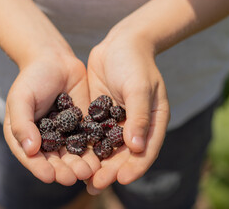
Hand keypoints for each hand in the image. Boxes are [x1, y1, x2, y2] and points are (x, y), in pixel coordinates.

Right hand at [3, 52, 100, 185]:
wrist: (55, 59)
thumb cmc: (32, 77)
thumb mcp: (20, 98)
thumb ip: (21, 123)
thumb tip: (29, 149)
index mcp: (25, 136)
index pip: (31, 158)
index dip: (39, 168)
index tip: (50, 176)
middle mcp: (44, 140)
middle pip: (54, 160)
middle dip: (64, 170)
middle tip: (74, 177)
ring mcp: (64, 134)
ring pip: (72, 154)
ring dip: (80, 164)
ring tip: (90, 170)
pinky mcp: (82, 126)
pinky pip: (88, 141)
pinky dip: (94, 150)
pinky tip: (101, 157)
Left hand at [85, 28, 169, 193]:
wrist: (119, 43)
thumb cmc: (134, 63)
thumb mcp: (138, 87)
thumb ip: (139, 116)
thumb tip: (136, 147)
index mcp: (153, 121)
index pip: (146, 150)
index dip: (135, 167)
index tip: (121, 179)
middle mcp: (136, 126)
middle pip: (125, 155)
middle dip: (112, 171)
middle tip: (96, 185)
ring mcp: (117, 122)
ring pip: (109, 149)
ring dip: (99, 165)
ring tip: (85, 181)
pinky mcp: (101, 116)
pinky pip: (95, 136)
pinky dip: (88, 149)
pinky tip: (75, 159)